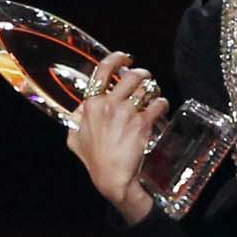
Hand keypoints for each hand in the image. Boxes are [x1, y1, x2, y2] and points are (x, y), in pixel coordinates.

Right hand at [66, 51, 168, 223]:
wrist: (111, 178)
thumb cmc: (93, 160)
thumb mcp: (74, 138)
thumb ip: (76, 119)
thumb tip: (80, 109)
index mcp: (91, 104)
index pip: (103, 70)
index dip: (117, 58)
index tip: (126, 58)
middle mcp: (109, 104)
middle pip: (132, 76)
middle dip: (142, 74)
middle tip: (146, 80)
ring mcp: (126, 113)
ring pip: (147, 87)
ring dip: (154, 88)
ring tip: (154, 93)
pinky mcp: (143, 124)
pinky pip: (158, 104)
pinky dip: (162, 104)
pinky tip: (161, 108)